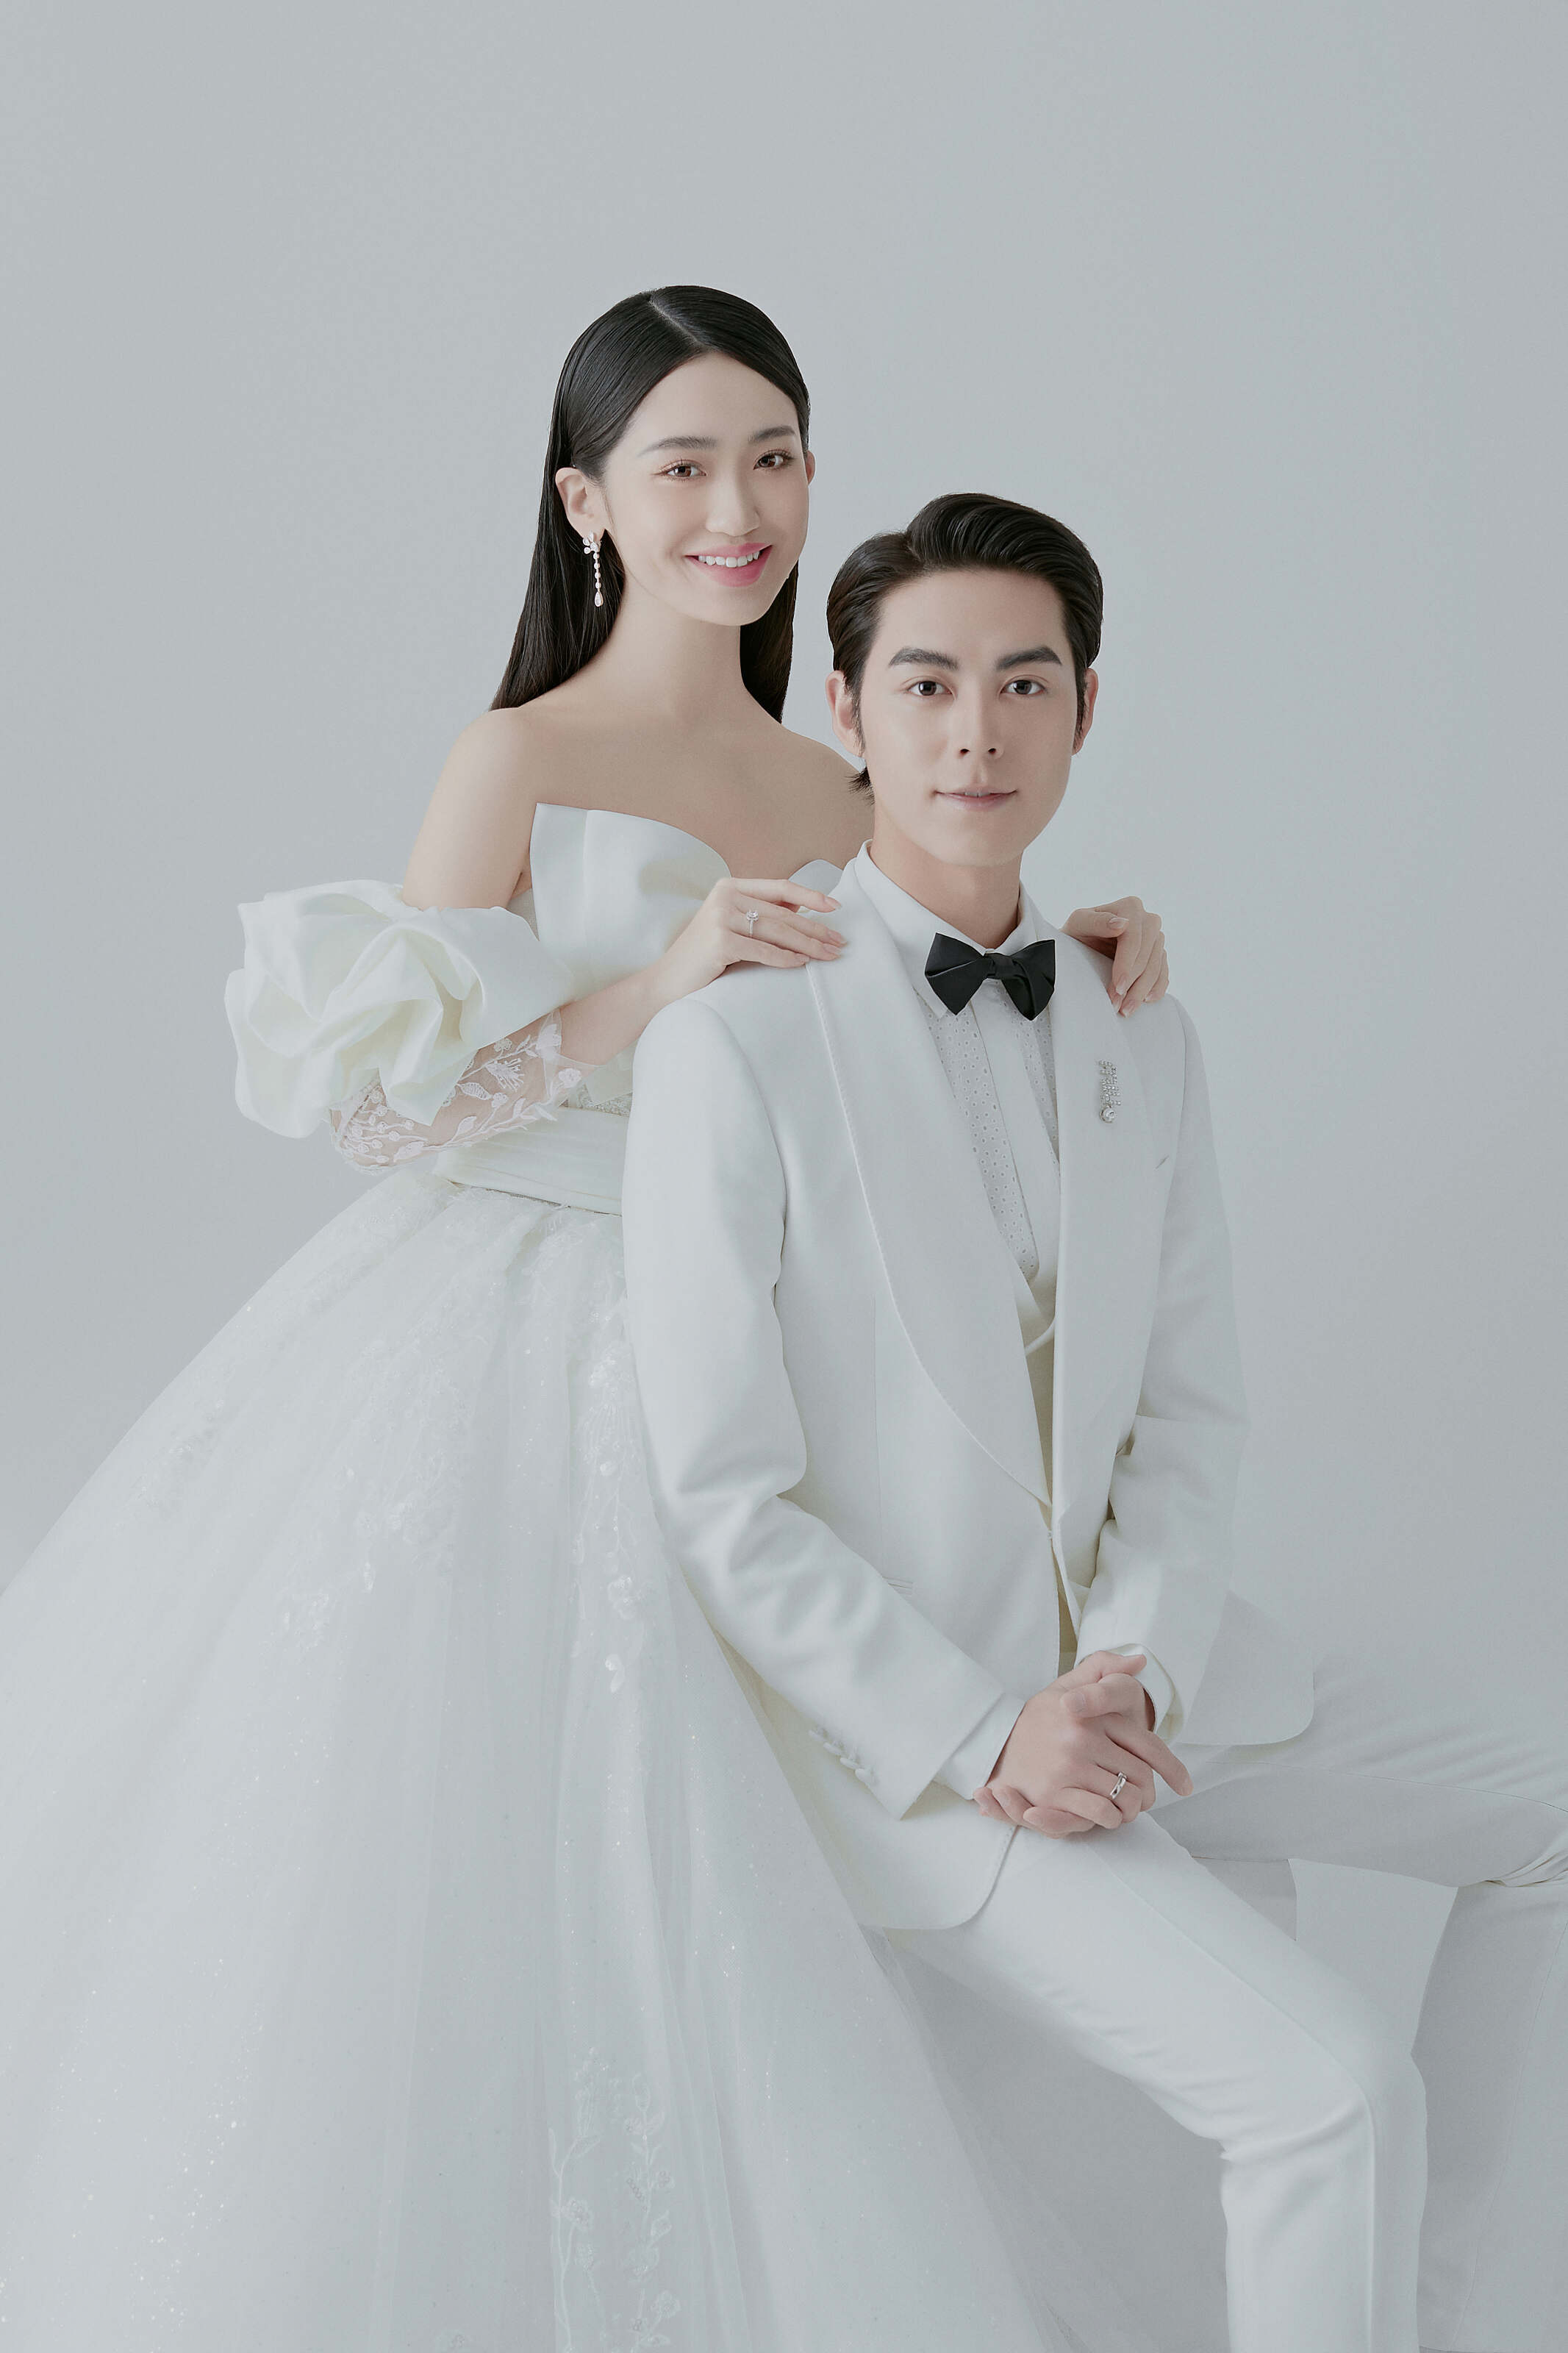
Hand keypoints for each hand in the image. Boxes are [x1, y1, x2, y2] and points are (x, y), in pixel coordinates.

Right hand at [655, 877, 844, 1004]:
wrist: (667, 980)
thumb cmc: (704, 956)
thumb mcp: (732, 925)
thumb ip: (761, 912)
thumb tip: (803, 909)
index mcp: (730, 886)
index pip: (779, 887)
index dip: (811, 896)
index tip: (836, 907)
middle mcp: (725, 896)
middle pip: (782, 912)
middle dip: (815, 928)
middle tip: (839, 941)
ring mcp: (720, 917)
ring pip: (777, 931)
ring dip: (808, 945)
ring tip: (829, 955)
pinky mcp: (719, 942)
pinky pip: (763, 951)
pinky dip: (785, 959)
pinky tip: (802, 964)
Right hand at [972, 1650, 1192, 1836]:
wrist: (993, 1741)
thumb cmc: (1038, 1716)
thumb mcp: (1065, 1685)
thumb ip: (1102, 1670)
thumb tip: (1140, 1661)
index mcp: (1092, 1713)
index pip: (1147, 1745)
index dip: (1172, 1769)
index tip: (1185, 1786)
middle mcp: (1082, 1737)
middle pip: (1139, 1775)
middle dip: (1147, 1792)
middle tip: (1146, 1800)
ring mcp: (1069, 1766)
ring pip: (1123, 1796)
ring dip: (1130, 1808)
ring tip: (1128, 1809)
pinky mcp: (1055, 1792)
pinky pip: (1101, 1812)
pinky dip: (1111, 1818)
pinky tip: (1108, 1815)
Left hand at [1060, 896, 1167, 1015]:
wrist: (1079, 946)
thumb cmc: (1077, 933)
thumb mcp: (1078, 923)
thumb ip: (1096, 921)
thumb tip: (1122, 923)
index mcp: (1131, 907)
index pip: (1134, 939)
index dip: (1127, 965)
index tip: (1118, 987)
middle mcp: (1148, 920)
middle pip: (1148, 955)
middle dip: (1133, 983)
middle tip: (1117, 1004)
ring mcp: (1156, 938)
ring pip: (1156, 967)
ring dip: (1142, 991)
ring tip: (1126, 1009)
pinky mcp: (1158, 955)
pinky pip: (1164, 973)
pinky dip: (1157, 988)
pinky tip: (1146, 1000)